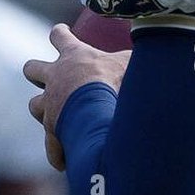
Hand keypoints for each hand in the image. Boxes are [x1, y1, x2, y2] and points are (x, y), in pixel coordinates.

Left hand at [24, 24, 131, 170]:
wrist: (98, 110)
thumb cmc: (115, 82)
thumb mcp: (131, 63)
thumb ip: (139, 56)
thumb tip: (161, 48)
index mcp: (73, 57)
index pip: (60, 37)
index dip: (60, 34)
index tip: (61, 32)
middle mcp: (56, 79)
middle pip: (33, 68)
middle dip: (37, 72)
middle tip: (46, 77)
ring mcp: (51, 105)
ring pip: (34, 105)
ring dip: (43, 109)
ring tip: (56, 116)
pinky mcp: (52, 130)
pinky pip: (51, 144)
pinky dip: (57, 152)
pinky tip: (64, 161)